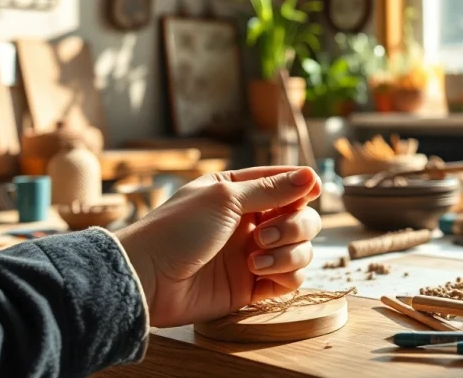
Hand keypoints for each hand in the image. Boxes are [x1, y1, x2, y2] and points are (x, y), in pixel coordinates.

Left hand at [116, 167, 320, 327]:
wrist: (149, 279)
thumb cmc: (178, 230)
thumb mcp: (225, 198)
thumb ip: (271, 189)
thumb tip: (311, 175)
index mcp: (239, 191)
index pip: (286, 183)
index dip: (303, 186)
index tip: (313, 189)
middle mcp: (251, 221)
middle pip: (302, 217)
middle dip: (295, 225)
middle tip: (264, 234)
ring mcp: (254, 254)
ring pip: (301, 249)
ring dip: (288, 252)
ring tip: (254, 259)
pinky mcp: (253, 286)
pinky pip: (291, 279)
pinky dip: (285, 274)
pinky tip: (258, 272)